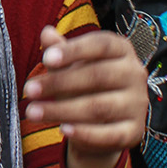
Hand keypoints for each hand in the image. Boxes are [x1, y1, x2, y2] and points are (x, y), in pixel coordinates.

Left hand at [23, 25, 147, 167]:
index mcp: (122, 50)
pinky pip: (110, 134)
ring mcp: (138, 104)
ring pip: (99, 107)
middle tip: (28, 90)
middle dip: (59, 83)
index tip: (45, 59)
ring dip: (62, 110)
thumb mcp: (70, 65)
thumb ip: (60, 50)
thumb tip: (46, 33)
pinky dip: (86, 133)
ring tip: (32, 112)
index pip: (101, 44)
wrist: (103, 124)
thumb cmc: (84, 85)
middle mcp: (135, 74)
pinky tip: (63, 130)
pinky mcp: (135, 131)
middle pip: (98, 76)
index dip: (73, 51)